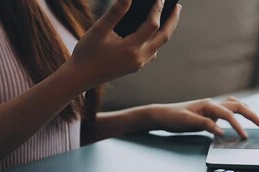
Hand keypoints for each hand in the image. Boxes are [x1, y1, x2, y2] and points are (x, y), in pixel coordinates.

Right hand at [66, 0, 181, 86]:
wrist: (80, 78)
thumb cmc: (87, 53)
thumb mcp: (99, 30)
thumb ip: (116, 12)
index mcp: (131, 49)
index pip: (152, 25)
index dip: (157, 9)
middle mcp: (140, 58)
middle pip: (164, 37)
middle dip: (172, 20)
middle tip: (178, 5)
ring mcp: (139, 64)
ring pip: (159, 45)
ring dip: (165, 30)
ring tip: (168, 16)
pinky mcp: (135, 67)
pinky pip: (152, 52)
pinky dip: (156, 39)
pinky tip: (153, 31)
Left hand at [154, 97, 258, 137]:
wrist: (162, 115)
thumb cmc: (173, 117)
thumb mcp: (187, 121)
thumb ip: (205, 124)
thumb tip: (222, 131)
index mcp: (208, 105)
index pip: (228, 114)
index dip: (238, 126)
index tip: (244, 137)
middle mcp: (212, 104)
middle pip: (237, 106)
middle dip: (251, 115)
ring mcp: (211, 108)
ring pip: (234, 105)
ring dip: (246, 111)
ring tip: (256, 119)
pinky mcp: (209, 113)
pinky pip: (228, 111)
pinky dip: (237, 114)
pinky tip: (239, 119)